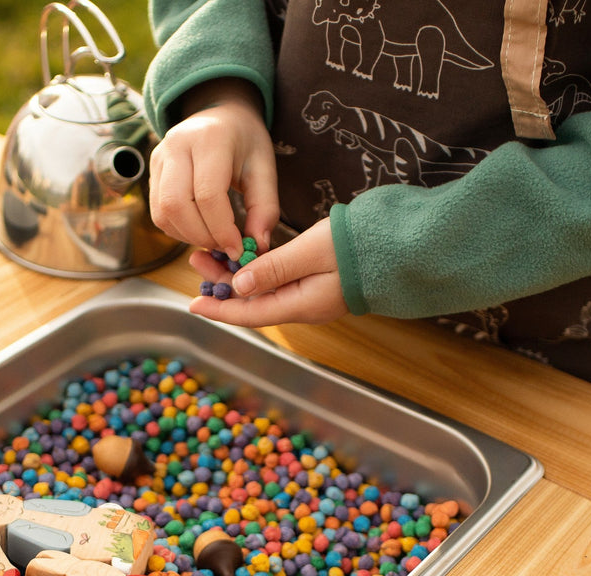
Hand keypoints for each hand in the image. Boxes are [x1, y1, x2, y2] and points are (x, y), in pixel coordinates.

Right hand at [148, 79, 278, 258]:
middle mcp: (177, 145)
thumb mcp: (264, 169)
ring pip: (162, 213)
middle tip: (224, 247)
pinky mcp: (152, 172)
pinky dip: (179, 230)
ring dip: (188, 236)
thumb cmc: (245, 143)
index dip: (221, 229)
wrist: (220, 115)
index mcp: (209, 139)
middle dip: (201, 236)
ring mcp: (159, 158)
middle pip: (176, 205)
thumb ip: (265, 208)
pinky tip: (200, 229)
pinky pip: (158, 213)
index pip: (207, 194)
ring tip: (214, 238)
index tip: (238, 249)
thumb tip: (258, 246)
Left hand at [189, 218, 347, 327]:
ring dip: (237, 275)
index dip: (220, 309)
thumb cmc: (358, 246)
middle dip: (222, 285)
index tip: (193, 303)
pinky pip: (276, 282)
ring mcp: (309, 296)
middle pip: (252, 302)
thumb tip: (240, 285)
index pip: (250, 314)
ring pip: (262, 291)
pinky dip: (256, 270)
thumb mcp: (312, 252)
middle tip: (198, 259)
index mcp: (301, 305)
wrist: (397, 246)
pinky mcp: (314, 282)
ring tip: (212, 254)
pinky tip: (244, 255)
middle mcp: (302, 306)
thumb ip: (274, 269)